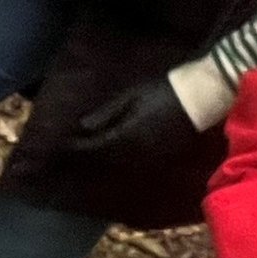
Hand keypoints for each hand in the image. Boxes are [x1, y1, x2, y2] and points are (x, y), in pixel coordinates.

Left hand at [49, 75, 199, 169]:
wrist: (200, 99)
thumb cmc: (164, 91)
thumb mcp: (131, 96)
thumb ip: (106, 114)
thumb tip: (81, 127)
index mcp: (127, 135)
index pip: (93, 147)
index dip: (74, 148)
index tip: (56, 147)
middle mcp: (135, 153)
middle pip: (101, 163)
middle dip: (80, 162)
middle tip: (61, 160)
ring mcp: (148, 158)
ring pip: (115, 167)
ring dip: (96, 166)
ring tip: (78, 163)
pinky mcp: (158, 158)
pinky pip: (130, 165)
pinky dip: (114, 164)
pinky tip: (106, 161)